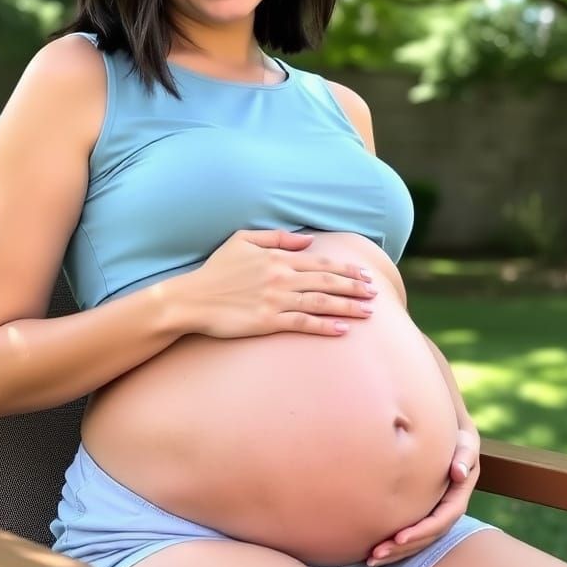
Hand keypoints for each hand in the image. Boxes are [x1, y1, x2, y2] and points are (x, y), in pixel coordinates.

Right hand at [177, 229, 378, 338]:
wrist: (192, 299)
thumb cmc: (216, 270)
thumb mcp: (242, 240)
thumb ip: (275, 237)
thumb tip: (306, 242)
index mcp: (277, 258)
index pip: (321, 262)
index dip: (346, 269)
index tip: (363, 275)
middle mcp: (281, 277)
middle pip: (327, 281)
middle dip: (355, 287)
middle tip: (375, 294)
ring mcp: (276, 300)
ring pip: (321, 302)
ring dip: (348, 306)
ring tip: (369, 312)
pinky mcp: (268, 322)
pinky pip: (303, 324)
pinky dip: (325, 326)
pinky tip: (343, 329)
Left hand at [366, 427, 479, 566]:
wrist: (452, 433)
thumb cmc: (458, 436)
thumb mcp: (466, 442)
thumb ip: (465, 455)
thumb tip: (459, 473)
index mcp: (458, 497)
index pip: (442, 520)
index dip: (422, 531)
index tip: (399, 537)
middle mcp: (448, 510)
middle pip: (427, 538)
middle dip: (403, 548)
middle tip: (375, 554)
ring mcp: (436, 513)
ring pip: (419, 541)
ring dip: (396, 552)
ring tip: (370, 559)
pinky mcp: (424, 512)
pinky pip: (411, 533)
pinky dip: (395, 544)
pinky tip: (373, 550)